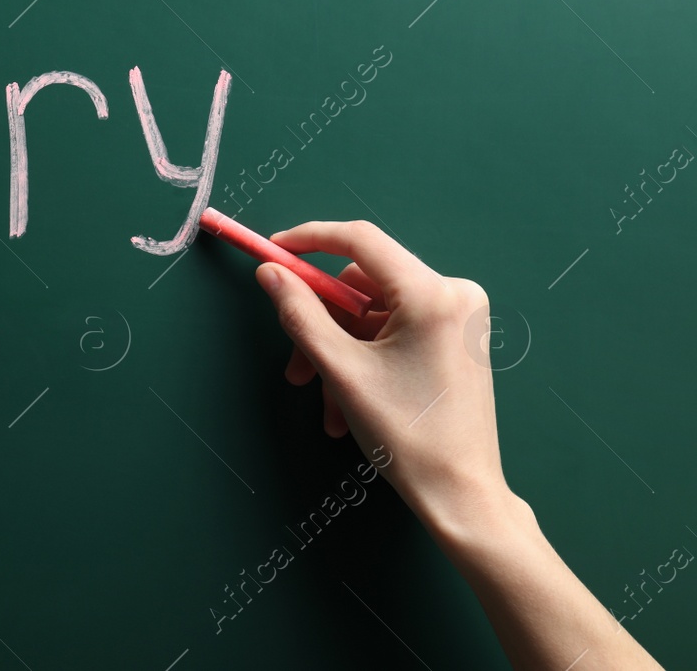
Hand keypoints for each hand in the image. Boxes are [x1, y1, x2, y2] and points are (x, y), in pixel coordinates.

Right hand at [255, 220, 507, 543]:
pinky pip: (394, 331)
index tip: (272, 251)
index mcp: (432, 294)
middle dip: (322, 323)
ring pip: (373, 313)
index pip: (360, 240)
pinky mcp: (456, 338)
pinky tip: (347, 401)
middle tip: (295, 366)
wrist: (462, 494)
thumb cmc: (407, 435)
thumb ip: (300, 313)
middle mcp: (454, 294)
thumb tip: (271, 274)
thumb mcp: (341, 370)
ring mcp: (459, 318)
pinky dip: (364, 358)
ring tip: (326, 401)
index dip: (309, 239)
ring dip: (339, 351)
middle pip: (362, 285)